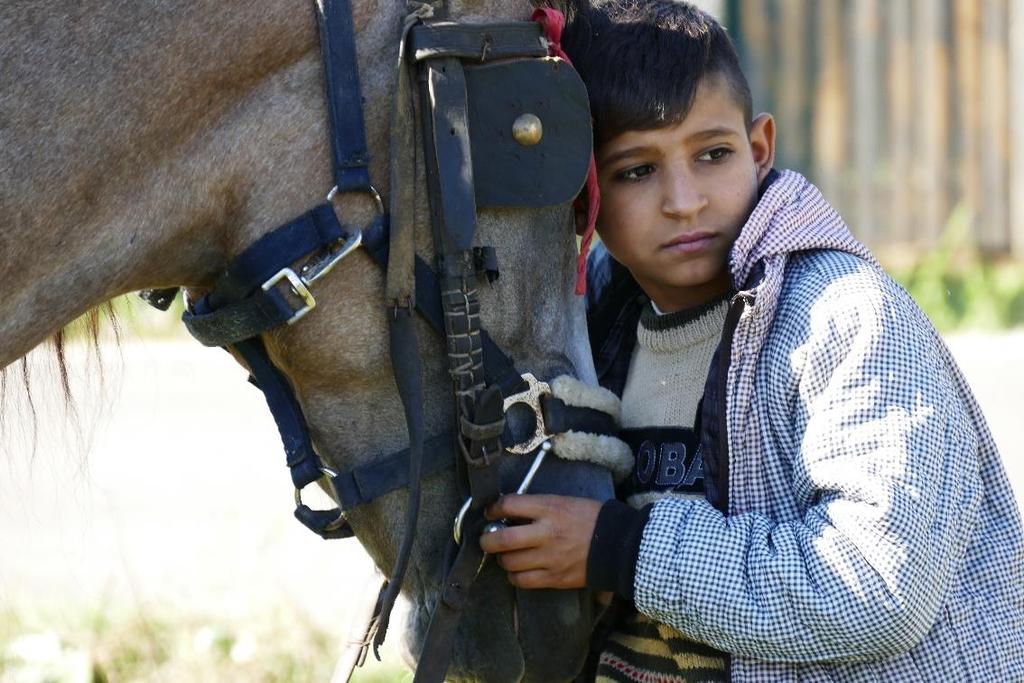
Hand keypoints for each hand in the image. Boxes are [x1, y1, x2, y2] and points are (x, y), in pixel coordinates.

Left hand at [479, 494, 601, 589]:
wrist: (618, 545)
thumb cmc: (591, 519)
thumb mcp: (565, 502)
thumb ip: (538, 507)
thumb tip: (510, 514)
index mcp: (550, 508)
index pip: (509, 505)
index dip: (493, 508)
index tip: (491, 512)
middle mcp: (546, 533)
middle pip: (502, 539)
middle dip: (487, 539)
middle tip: (487, 539)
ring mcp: (550, 558)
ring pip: (509, 562)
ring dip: (502, 558)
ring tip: (507, 554)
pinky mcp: (555, 578)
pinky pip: (522, 580)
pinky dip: (514, 575)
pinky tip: (518, 569)